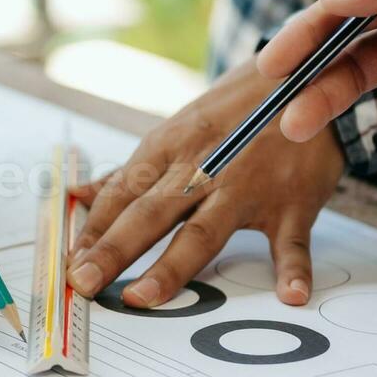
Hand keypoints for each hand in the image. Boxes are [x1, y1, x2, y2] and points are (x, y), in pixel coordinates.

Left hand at [67, 65, 344, 308]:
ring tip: (142, 297)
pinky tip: (289, 295)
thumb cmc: (235, 113)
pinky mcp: (293, 202)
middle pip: (151, 213)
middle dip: (114, 249)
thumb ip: (131, 172)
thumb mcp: (179, 131)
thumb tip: (78, 196)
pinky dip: (293, 268)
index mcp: (171, 148)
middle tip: (84, 282)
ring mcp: (249, 186)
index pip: (123, 193)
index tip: (70, 263)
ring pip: (204, 230)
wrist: (307, 79)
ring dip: (172, 266)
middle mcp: (204, 167)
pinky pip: (292, 241)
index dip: (94, 229)